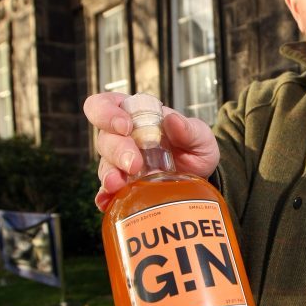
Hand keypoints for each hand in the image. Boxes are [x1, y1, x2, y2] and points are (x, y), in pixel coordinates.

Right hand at [82, 92, 219, 210]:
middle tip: (134, 164)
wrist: (200, 178)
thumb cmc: (196, 149)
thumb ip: (189, 129)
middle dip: (117, 150)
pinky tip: (109, 200)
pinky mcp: (123, 186)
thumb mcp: (201, 136)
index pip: (107, 104)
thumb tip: (172, 119)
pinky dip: (106, 196)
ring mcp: (120, 163)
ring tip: (119, 184)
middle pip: (105, 138)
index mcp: (137, 116)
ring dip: (110, 174)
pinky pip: (107, 191)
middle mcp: (124, 138)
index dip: (107, 113)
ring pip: (104, 165)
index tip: (125, 126)